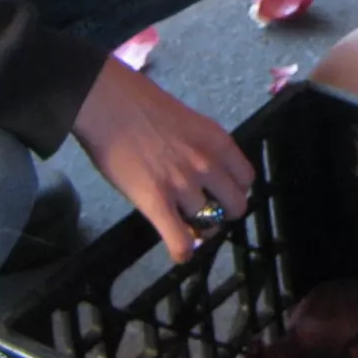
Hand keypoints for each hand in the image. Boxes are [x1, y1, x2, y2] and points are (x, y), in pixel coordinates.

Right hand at [72, 58, 253, 264]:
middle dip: (223, 213)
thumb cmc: (145, 108)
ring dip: (198, 228)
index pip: (246, 178)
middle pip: (235, 206)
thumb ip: (205, 149)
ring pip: (208, 224)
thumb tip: (208, 174)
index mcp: (219, 142)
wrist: (111, 105)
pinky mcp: (156, 202)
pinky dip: (182, 251)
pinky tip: (179, 253)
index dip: (235, 190)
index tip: (222, 193)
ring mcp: (183, 185)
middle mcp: (208, 165)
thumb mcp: (191, 124)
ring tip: (184, 225)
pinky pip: (180, 240)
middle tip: (206, 212)